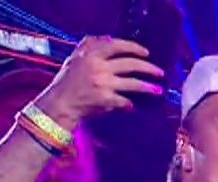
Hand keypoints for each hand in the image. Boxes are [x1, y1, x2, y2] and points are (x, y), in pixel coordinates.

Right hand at [33, 37, 162, 126]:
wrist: (58, 104)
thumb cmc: (67, 82)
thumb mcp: (75, 58)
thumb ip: (90, 47)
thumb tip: (110, 40)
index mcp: (90, 54)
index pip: (117, 45)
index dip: (134, 47)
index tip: (146, 52)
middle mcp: (97, 66)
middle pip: (130, 64)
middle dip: (148, 67)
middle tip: (159, 72)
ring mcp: (102, 83)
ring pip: (132, 83)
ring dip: (147, 87)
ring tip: (157, 90)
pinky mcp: (105, 99)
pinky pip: (124, 101)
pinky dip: (128, 104)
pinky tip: (131, 105)